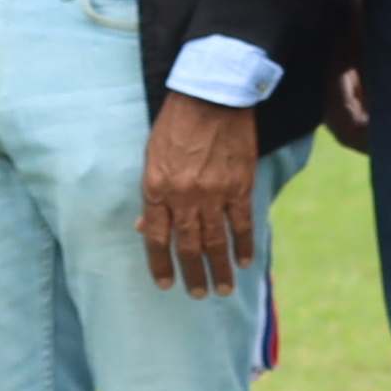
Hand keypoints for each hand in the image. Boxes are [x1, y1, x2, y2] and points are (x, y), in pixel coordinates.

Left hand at [137, 91, 267, 298]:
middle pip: (187, 245)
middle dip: (192, 273)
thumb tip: (145, 228)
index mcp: (156, 188)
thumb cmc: (175, 124)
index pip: (156, 237)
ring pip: (216, 240)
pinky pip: (242, 223)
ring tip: (223, 288)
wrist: (211, 97)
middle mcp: (184, 195)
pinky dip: (244, 245)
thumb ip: (151, 194)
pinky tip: (244, 262)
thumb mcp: (151, 156)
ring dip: (219, 268)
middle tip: (198, 294)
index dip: (160, 263)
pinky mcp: (240, 186)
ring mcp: (214, 192)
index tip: (165, 284)